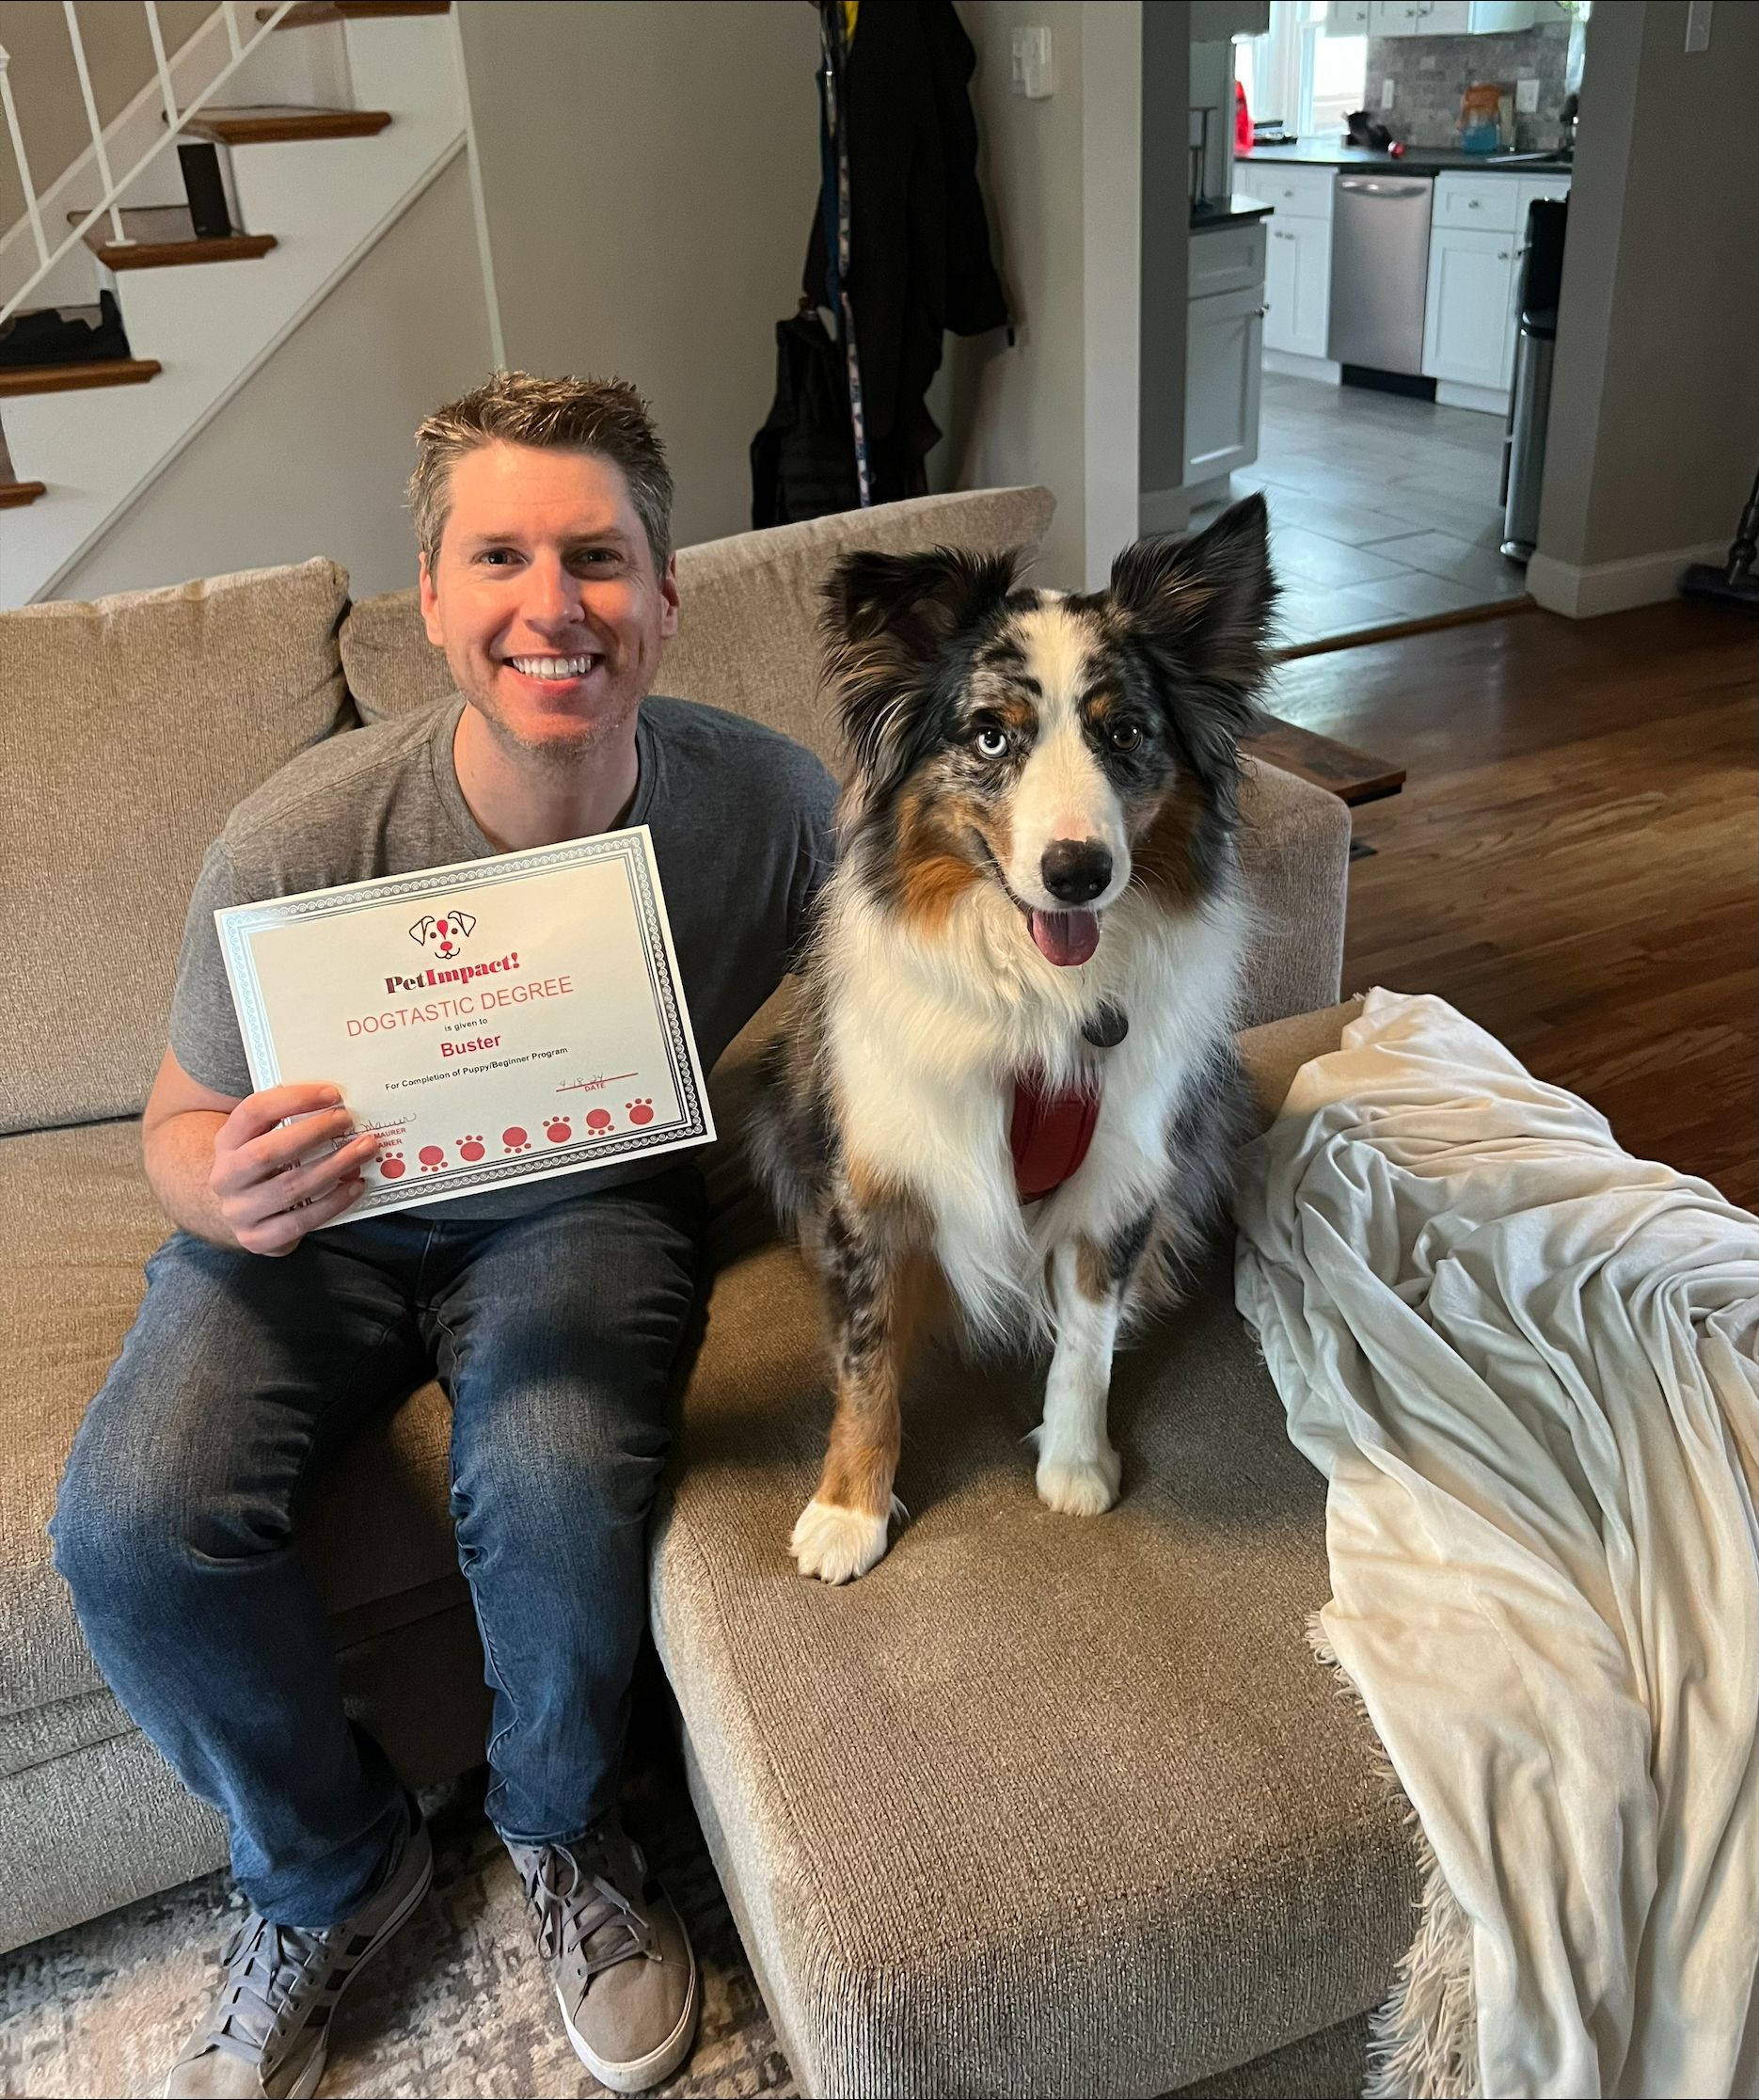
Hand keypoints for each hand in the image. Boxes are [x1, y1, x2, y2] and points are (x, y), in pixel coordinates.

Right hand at [210, 1084, 380, 1255]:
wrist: (239, 1210)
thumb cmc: (263, 1165)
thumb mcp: (261, 1137)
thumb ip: (288, 1119)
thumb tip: (337, 1102)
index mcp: (226, 1141)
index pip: (253, 1112)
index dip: (292, 1099)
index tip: (332, 1093)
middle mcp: (225, 1177)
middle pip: (267, 1152)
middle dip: (313, 1133)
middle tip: (348, 1121)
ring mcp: (238, 1211)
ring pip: (289, 1188)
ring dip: (334, 1166)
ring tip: (364, 1149)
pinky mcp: (256, 1239)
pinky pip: (300, 1222)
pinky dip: (333, 1203)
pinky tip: (356, 1186)